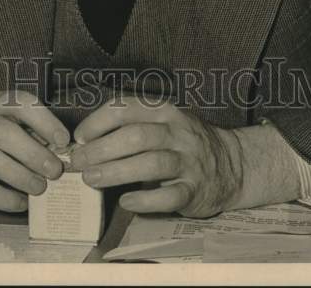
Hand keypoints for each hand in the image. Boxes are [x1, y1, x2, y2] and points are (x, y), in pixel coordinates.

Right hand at [0, 91, 70, 211]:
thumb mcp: (0, 123)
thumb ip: (27, 132)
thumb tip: (59, 150)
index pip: (18, 102)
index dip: (43, 120)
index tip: (63, 139)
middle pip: (2, 131)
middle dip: (32, 152)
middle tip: (54, 170)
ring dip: (19, 175)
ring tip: (40, 188)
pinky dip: (3, 197)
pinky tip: (20, 202)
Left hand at [71, 95, 243, 217]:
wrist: (232, 165)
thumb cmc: (185, 143)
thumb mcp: (164, 123)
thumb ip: (133, 127)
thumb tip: (86, 142)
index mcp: (166, 111)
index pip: (128, 108)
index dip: (99, 121)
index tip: (79, 137)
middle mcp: (178, 133)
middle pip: (136, 136)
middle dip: (102, 149)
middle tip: (78, 162)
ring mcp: (189, 161)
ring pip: (151, 164)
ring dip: (117, 172)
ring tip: (92, 179)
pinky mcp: (195, 190)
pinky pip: (169, 196)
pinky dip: (145, 200)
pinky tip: (126, 201)